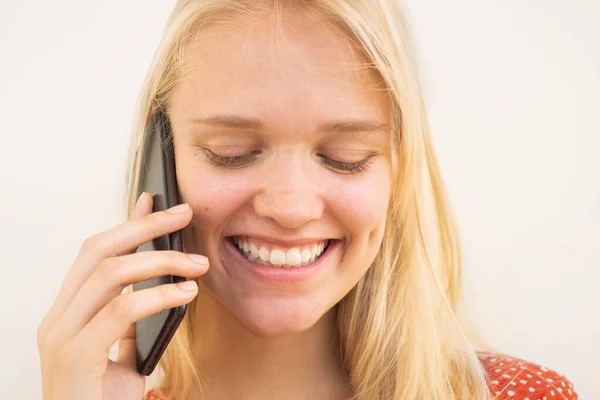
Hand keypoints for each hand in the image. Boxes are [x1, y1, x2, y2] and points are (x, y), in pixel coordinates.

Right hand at [37, 193, 207, 399]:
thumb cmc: (104, 399)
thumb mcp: (119, 351)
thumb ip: (127, 320)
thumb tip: (156, 286)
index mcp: (67, 312)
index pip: (94, 253)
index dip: (126, 224)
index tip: (154, 201)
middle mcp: (57, 318)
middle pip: (98, 251)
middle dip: (143, 227)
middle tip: (183, 215)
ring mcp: (61, 336)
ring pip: (110, 274)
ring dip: (160, 262)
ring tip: (197, 264)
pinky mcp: (75, 357)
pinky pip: (121, 312)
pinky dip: (159, 297)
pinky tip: (188, 295)